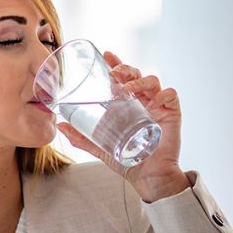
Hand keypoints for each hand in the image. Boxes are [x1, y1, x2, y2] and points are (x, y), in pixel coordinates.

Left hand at [56, 50, 190, 201]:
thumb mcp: (100, 147)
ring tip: (128, 88)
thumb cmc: (127, 160)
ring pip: (153, 81)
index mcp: (129, 103)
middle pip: (138, 74)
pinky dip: (164, 93)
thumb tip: (60, 126)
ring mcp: (158, 107)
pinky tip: (155, 99)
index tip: (107, 54)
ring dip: (140, 80)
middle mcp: (144, 101)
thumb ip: (81, 138)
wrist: (148, 179)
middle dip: (126, 69)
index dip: (117, 63)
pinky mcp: (172, 115)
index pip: (124, 77)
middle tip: (114, 74)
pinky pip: (171, 96)